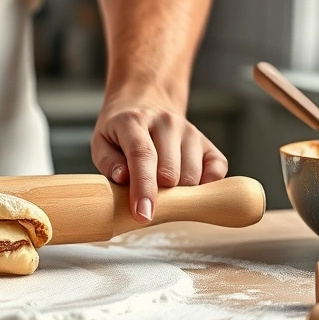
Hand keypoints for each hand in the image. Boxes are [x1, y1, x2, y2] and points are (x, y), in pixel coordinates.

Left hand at [91, 86, 227, 222]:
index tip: (143, 214)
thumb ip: (109, 163)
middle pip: (171, 171)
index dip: (143, 188)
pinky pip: (217, 170)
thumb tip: (124, 178)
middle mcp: (167, 122)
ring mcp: (190, 131)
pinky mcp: (208, 142)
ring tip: (161, 186)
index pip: (143, 156)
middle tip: (146, 197)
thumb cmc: (120, 133)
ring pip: (193, 176)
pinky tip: (186, 185)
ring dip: (178, 192)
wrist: (145, 104)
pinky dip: (204, 186)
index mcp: (135, 121)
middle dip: (159, 195)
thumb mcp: (102, 143)